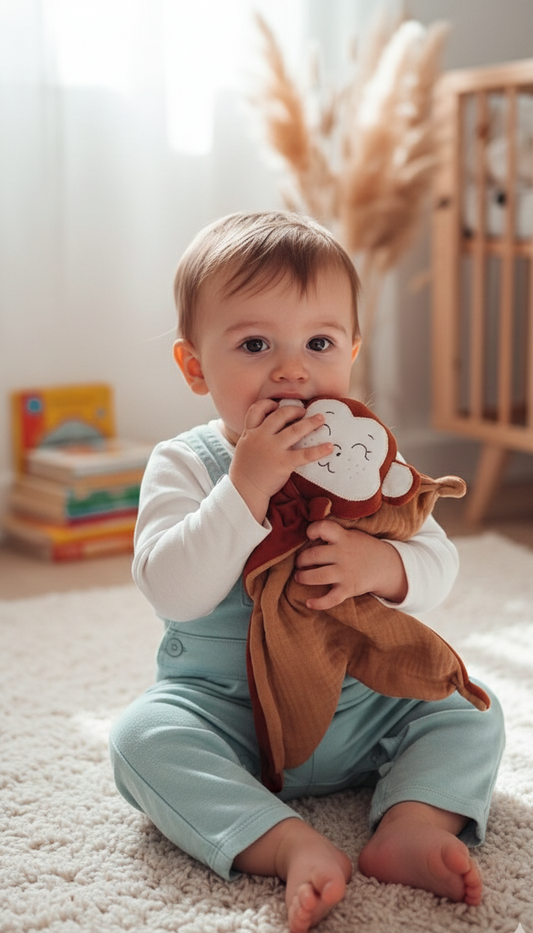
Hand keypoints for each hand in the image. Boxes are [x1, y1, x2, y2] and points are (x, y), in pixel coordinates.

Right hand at [229, 400, 332, 523]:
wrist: (244, 491)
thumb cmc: (245, 472)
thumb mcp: (244, 449)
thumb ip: (253, 438)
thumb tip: (268, 433)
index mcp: (249, 433)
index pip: (256, 410)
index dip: (268, 404)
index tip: (277, 404)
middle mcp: (261, 437)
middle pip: (280, 415)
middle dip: (294, 410)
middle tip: (304, 410)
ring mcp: (272, 449)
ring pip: (295, 430)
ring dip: (310, 422)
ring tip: (321, 419)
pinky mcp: (283, 462)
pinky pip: (305, 454)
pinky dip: (319, 450)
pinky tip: (330, 447)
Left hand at [294, 520, 407, 610]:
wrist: (385, 566)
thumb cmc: (361, 548)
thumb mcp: (351, 535)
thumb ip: (333, 534)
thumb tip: (305, 539)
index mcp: (344, 538)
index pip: (324, 528)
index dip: (312, 530)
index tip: (310, 535)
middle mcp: (344, 554)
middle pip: (314, 555)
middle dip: (301, 559)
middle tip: (299, 562)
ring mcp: (346, 573)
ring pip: (318, 576)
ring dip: (303, 577)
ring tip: (299, 577)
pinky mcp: (348, 589)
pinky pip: (331, 599)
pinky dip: (318, 603)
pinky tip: (309, 603)